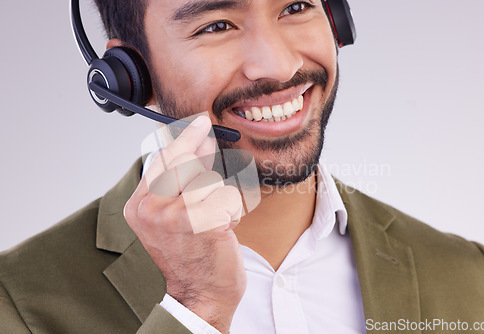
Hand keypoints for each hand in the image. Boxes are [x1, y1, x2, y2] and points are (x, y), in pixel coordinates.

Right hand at [124, 115, 245, 333]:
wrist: (200, 295)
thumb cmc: (190, 256)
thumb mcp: (170, 218)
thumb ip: (176, 184)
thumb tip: (197, 144)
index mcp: (139, 207)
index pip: (160, 159)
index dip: (182, 138)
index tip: (198, 123)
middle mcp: (152, 209)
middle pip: (184, 160)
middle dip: (202, 146)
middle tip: (210, 132)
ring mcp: (175, 215)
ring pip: (211, 180)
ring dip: (221, 196)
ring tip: (214, 218)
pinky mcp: (202, 221)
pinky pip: (229, 196)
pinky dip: (234, 210)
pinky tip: (225, 228)